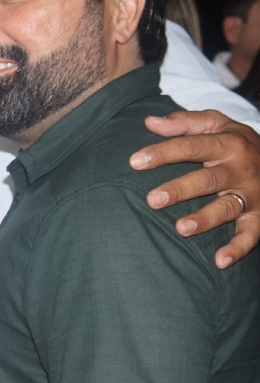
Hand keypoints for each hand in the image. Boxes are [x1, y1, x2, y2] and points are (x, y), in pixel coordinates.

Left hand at [131, 110, 259, 267]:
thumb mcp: (217, 123)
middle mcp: (240, 170)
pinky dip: (238, 249)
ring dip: (205, 219)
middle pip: (207, 179)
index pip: (191, 146)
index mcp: (227, 144)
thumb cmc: (236, 142)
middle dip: (180, 189)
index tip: (135, 161)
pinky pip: (251, 234)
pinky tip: (220, 261)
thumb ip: (185, 122)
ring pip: (227, 208)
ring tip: (181, 228)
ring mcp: (252, 194)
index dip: (163, 153)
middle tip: (153, 200)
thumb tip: (149, 121)